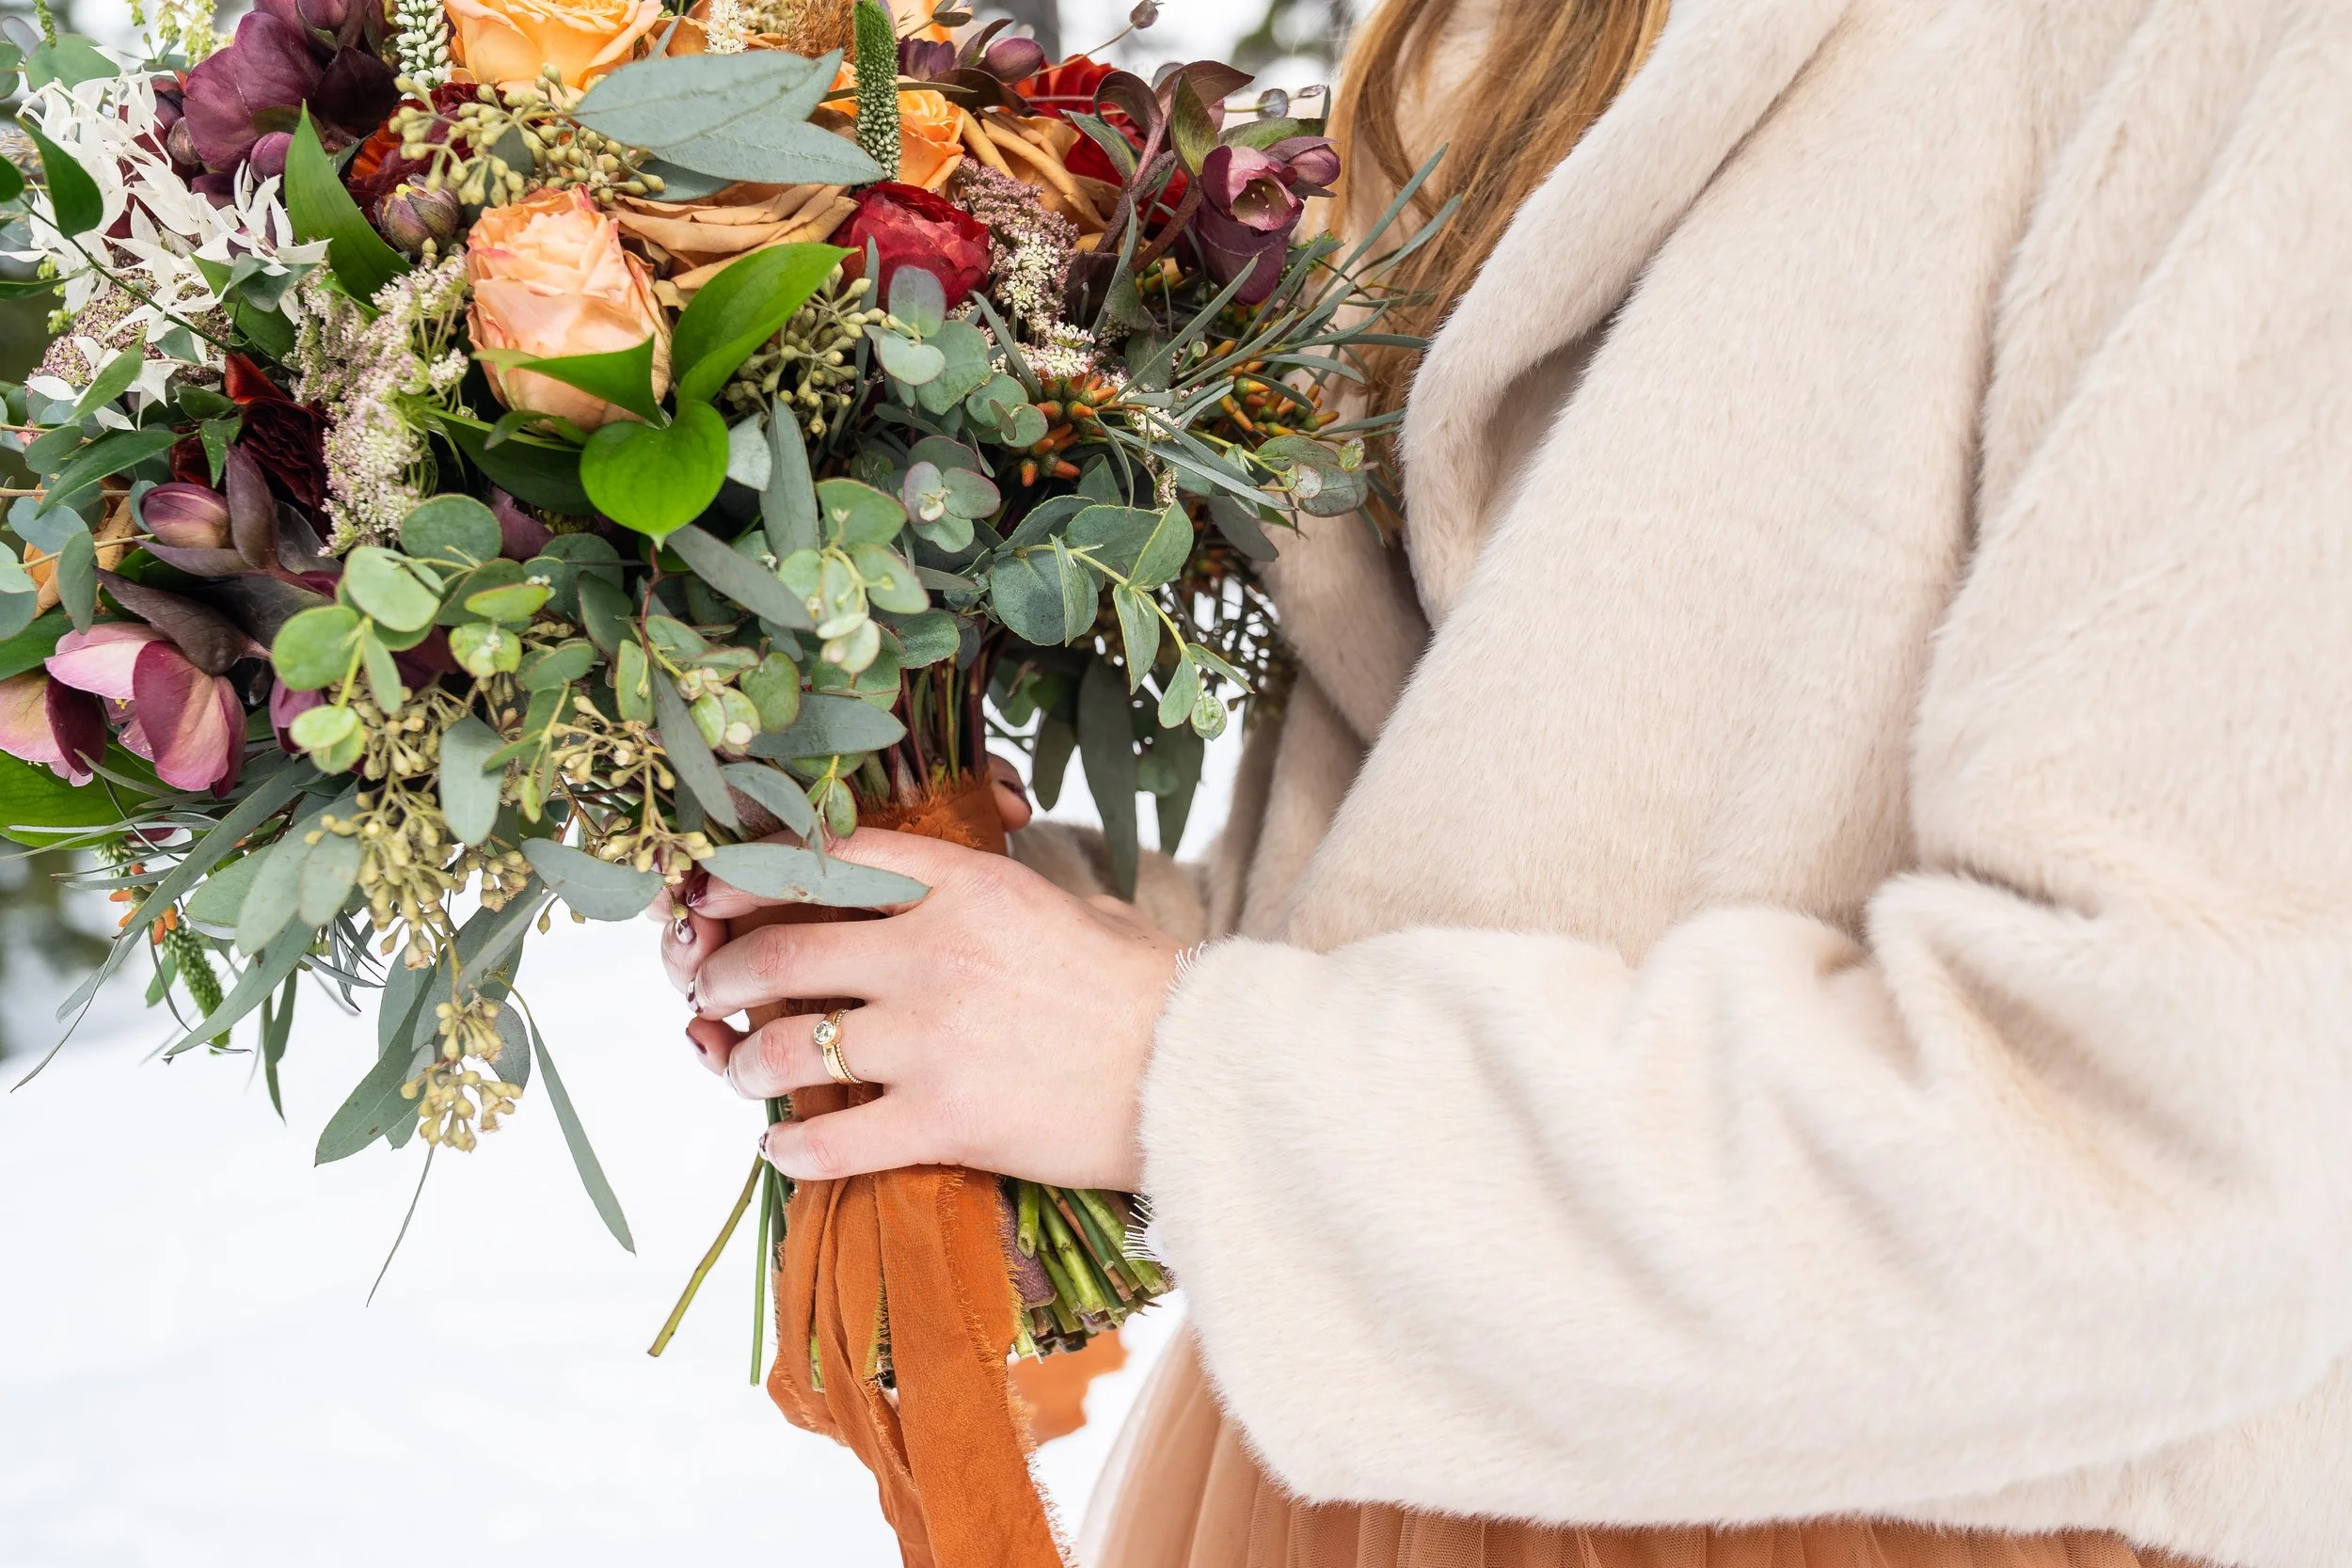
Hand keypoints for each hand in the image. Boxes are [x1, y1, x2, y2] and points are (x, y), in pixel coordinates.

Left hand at [658, 776, 1179, 1191]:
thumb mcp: (1072, 906)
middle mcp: (932, 952)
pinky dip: (790, 1146)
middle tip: (707, 986)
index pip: (830, 861)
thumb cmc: (1148, 990)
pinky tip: (779, 1146)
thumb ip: (994, 896)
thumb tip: (951, 896)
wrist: (1199, 1073)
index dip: (754, 874)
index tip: (716, 890)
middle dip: (727, 971)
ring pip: (788, 1046)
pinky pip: (829, 1138)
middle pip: (784, 952)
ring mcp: (930, 1040)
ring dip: (743, 1060)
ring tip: (740, 1069)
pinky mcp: (941, 1121)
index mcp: (966, 885)